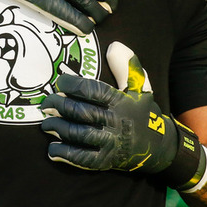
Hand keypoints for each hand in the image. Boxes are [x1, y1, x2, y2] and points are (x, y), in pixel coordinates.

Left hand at [40, 42, 185, 173]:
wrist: (159, 147)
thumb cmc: (143, 113)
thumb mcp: (140, 88)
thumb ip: (126, 67)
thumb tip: (114, 46)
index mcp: (121, 101)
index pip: (92, 90)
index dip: (72, 85)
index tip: (59, 83)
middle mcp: (115, 121)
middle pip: (81, 112)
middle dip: (59, 106)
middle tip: (46, 104)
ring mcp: (111, 142)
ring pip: (79, 134)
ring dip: (59, 128)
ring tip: (46, 123)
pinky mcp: (106, 160)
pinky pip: (83, 158)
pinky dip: (65, 154)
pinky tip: (52, 150)